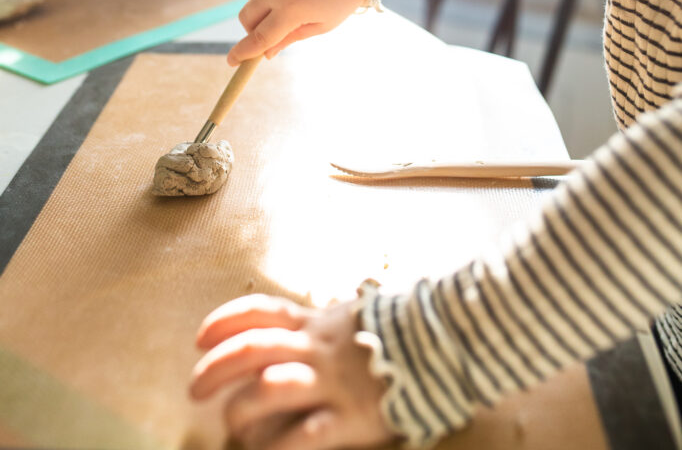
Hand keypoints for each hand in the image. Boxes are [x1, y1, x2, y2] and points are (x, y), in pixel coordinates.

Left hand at [189, 295, 391, 449]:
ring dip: (241, 409)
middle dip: (216, 368)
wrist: (442, 344)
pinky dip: (277, 449)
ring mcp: (331, 382)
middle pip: (252, 348)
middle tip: (195, 389)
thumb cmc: (392, 334)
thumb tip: (286, 328)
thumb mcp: (349, 317)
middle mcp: (316, 349)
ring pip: (271, 387)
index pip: (260, 312)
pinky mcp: (350, 417)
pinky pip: (305, 435)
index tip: (200, 338)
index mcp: (315, 322)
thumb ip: (317, 324)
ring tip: (231, 425)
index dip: (224, 322)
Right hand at [226, 0, 366, 65]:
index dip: (243, 52)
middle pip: (246, 17)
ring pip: (252, 0)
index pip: (259, 38)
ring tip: (288, 12)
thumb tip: (267, 53)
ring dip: (261, 12)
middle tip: (270, 35)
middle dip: (252, 31)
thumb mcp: (321, 25)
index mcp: (290, 10)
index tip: (232, 61)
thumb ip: (290, 38)